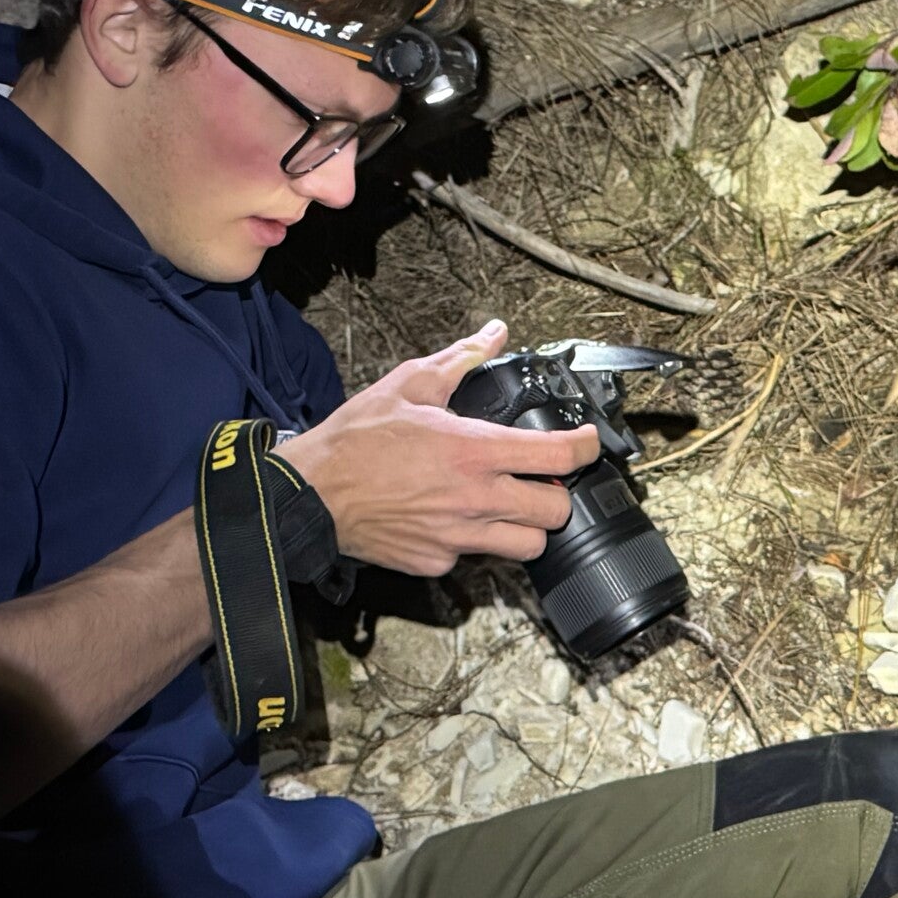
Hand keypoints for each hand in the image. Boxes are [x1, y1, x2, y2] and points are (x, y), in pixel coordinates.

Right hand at [277, 321, 599, 576]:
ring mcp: (458, 537)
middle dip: (558, 493)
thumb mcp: (411, 384)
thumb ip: (462, 359)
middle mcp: (475, 498)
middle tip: (541, 479)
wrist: (310, 494)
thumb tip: (493, 334)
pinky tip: (454, 519)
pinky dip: (475, 542)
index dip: (586, 447)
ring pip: (528, 546)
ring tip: (507, 505)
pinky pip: (475, 559)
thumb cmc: (356, 441)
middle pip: (556, 511)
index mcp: (475, 450)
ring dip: (527, 525)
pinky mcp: (436, 563)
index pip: (559, 455)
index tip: (586, 441)